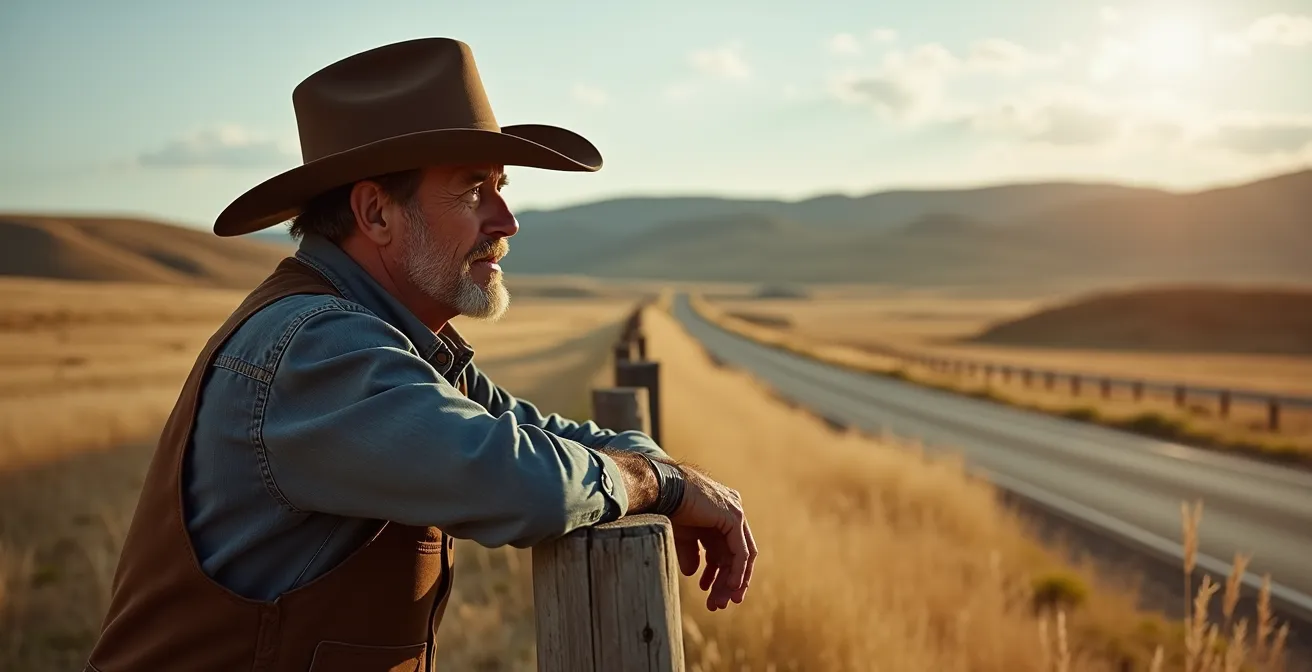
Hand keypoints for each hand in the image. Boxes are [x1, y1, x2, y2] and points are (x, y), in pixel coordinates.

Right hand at [668, 465, 756, 610]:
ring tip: (719, 602)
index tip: (711, 593)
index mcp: (720, 516)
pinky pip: (741, 552)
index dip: (720, 574)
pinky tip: (731, 587)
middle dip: (726, 582)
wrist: (664, 490)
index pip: (726, 551)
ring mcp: (735, 513)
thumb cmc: (668, 507)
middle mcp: (732, 513)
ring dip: (732, 582)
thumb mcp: (682, 536)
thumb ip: (690, 553)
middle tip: (718, 604)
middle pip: (735, 556)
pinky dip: (738, 571)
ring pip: (741, 556)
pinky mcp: (734, 517)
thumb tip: (691, 573)